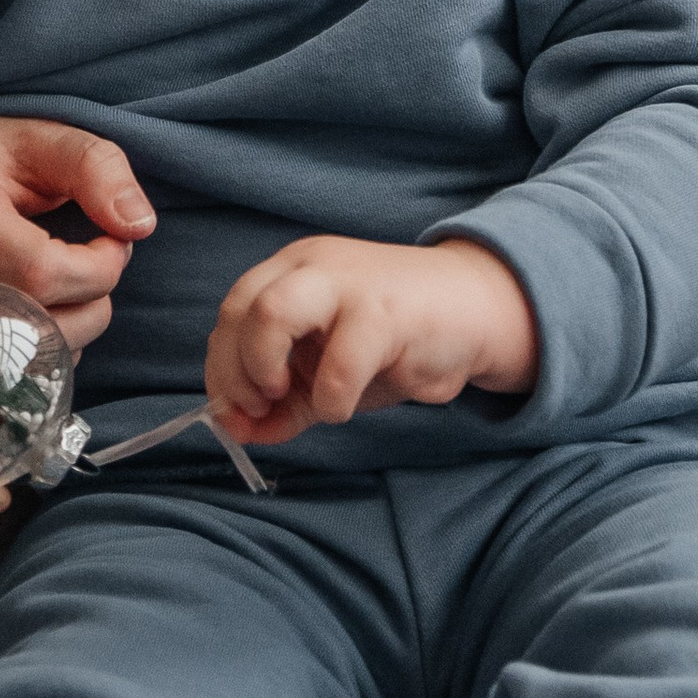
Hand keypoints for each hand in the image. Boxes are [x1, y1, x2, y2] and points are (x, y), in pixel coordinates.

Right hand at [0, 113, 154, 347]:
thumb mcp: (38, 137)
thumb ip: (95, 168)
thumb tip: (139, 225)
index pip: (42, 273)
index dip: (98, 267)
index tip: (115, 239)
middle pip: (37, 324)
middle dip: (96, 302)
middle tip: (104, 259)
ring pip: (26, 356)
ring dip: (78, 327)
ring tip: (82, 279)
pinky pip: (10, 366)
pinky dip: (50, 345)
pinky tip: (56, 305)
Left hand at [206, 234, 538, 446]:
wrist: (476, 312)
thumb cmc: (396, 342)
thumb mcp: (327, 373)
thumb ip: (283, 401)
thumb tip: (235, 431)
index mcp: (293, 270)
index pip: (231, 311)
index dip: (221, 368)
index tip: (236, 413)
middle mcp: (313, 267)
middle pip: (239, 307)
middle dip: (234, 370)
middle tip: (261, 406)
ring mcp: (348, 284)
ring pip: (271, 312)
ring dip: (262, 367)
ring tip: (284, 396)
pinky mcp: (385, 311)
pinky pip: (338, 364)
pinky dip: (330, 400)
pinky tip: (343, 406)